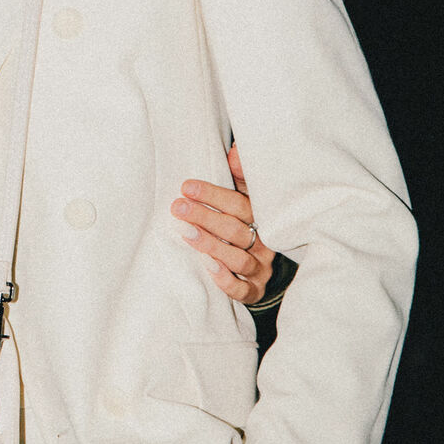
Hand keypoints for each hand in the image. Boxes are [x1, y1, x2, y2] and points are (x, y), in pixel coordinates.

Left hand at [171, 143, 274, 305]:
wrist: (260, 267)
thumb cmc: (245, 224)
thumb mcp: (246, 196)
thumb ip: (241, 175)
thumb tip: (235, 151)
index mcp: (262, 217)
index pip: (240, 204)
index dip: (213, 195)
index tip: (186, 187)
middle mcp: (265, 242)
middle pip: (236, 230)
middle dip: (205, 217)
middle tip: (178, 208)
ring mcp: (261, 268)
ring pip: (238, 259)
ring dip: (211, 245)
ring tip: (186, 233)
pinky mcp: (255, 291)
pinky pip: (243, 290)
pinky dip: (226, 280)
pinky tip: (207, 267)